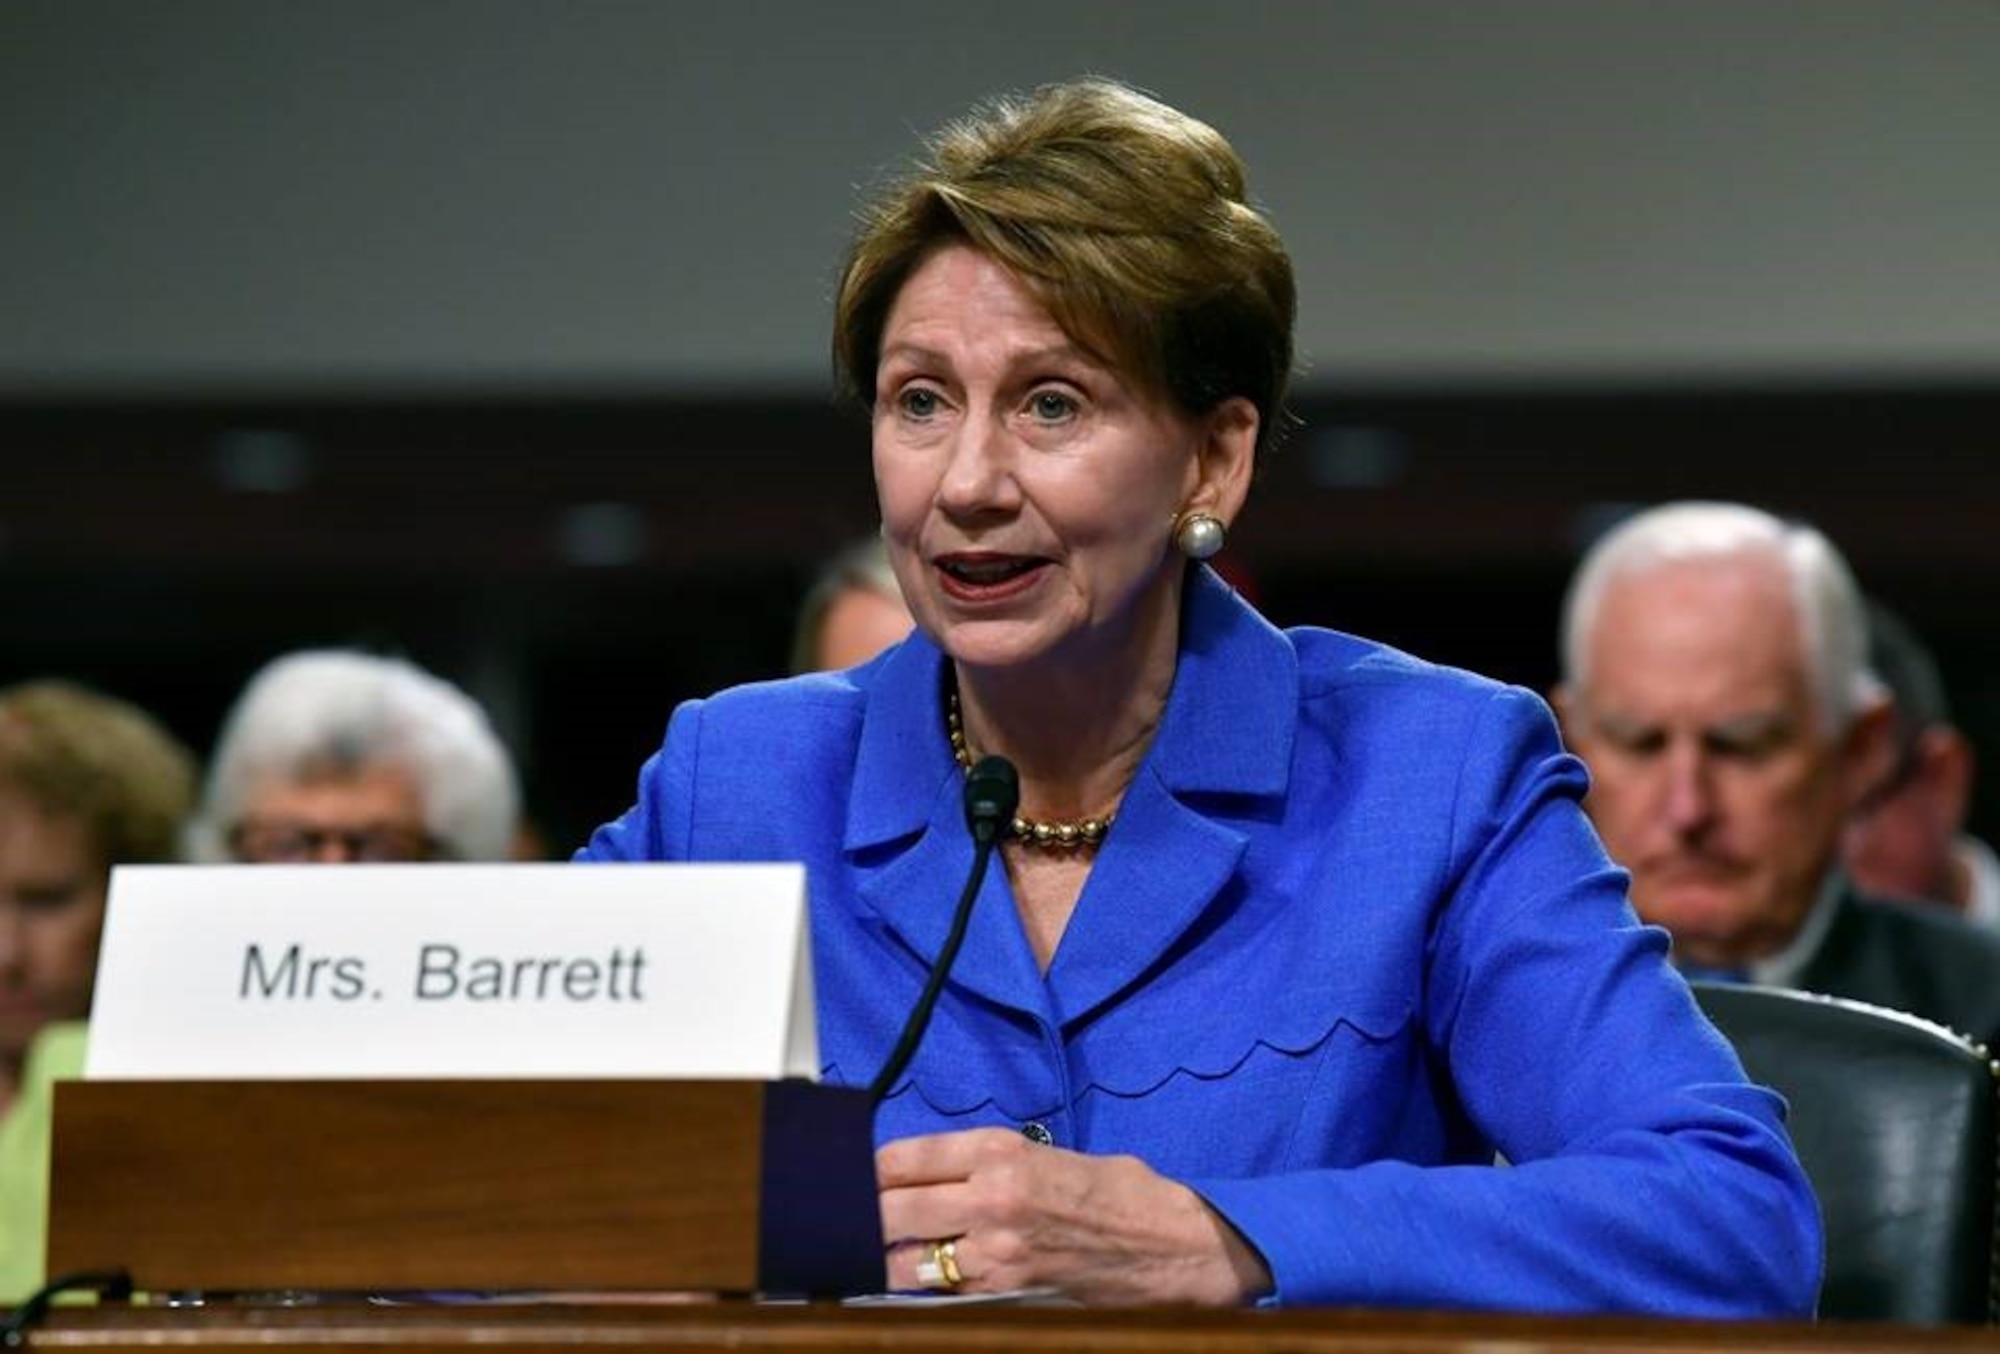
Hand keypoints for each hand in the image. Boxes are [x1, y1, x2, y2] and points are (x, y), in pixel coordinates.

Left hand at [876, 1127, 1270, 1305]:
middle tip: (840, 1218)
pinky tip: (909, 1283)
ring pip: (907, 1260)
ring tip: (863, 1256)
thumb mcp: (1054, 1154)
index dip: (866, 1168)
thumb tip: (939, 1173)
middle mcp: (991, 1195)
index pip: (905, 1157)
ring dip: (883, 1259)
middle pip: (891, 1208)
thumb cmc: (1122, 1193)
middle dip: (860, 1215)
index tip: (848, 1173)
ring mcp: (996, 1249)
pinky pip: (943, 1292)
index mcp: (1002, 1151)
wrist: (1176, 1244)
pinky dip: (921, 1289)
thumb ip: (994, 1162)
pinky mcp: (1009, 1290)